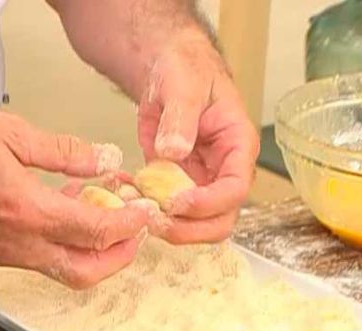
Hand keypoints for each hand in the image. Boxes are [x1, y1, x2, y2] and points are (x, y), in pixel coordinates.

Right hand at [0, 102, 148, 288]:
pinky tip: (67, 209)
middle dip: (120, 257)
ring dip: (92, 251)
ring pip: (63, 270)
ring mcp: (3, 253)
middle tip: (136, 231)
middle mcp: (17, 244)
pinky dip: (64, 243)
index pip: (95, 233)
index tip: (144, 213)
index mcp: (26, 212)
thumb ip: (62, 152)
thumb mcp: (8, 131)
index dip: (128, 226)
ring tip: (106, 214)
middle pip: (85, 272)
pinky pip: (40, 258)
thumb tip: (102, 159)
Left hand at [137, 36, 259, 243]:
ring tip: (135, 209)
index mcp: (238, 147)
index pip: (234, 189)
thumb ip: (181, 118)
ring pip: (195, 226)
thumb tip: (173, 151)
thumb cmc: (187, 70)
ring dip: (167, 226)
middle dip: (189, 229)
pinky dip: (145, 208)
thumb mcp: (184, 84)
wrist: (170, 70)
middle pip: (219, 221)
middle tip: (154, 221)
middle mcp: (224, 172)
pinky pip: (167, 210)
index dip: (207, 204)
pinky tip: (124, 191)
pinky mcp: (177, 187)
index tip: (176, 203)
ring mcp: (202, 184)